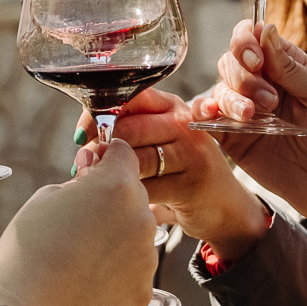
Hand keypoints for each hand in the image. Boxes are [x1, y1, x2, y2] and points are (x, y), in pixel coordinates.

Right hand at [0, 140, 158, 305]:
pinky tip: (89, 276)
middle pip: (134, 195)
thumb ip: (79, 181)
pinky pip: (135, 267)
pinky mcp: (144, 289)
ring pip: (137, 233)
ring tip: (81, 252)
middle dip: (112, 198)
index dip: (108, 156)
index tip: (95, 164)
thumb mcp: (46, 197)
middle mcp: (140, 218)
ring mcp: (147, 257)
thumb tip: (93, 171)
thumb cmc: (29, 248)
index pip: (125, 154)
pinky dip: (118, 268)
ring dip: (118, 233)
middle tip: (80, 214)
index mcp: (116, 186)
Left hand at [75, 91, 270, 261]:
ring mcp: (192, 153)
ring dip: (110, 176)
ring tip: (97, 186)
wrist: (225, 208)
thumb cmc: (180, 174)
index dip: (99, 112)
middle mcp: (184, 124)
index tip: (81, 134)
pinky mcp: (193, 184)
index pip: (131, 97)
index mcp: (172, 106)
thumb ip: (129, 133)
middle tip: (85, 167)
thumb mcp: (160, 145)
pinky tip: (123, 203)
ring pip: (135, 160)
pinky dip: (129, 197)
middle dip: (100, 150)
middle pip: (129, 129)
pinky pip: (147, 188)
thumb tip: (83, 141)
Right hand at [196, 21, 306, 227]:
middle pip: (231, 60)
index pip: (253, 37)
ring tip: (253, 117)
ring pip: (219, 87)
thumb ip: (291, 66)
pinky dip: (202, 110)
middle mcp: (261, 83)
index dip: (246, 41)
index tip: (257, 60)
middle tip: (271, 101)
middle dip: (244, 76)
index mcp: (285, 66)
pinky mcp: (231, 136)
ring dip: (232, 98)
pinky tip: (212, 115)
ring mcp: (244, 110)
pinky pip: (205, 116)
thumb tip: (265, 28)